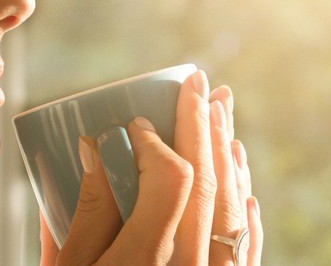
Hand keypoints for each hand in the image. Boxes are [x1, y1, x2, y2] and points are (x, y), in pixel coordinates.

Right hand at [39, 70, 262, 264]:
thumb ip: (83, 212)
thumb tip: (95, 149)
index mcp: (143, 262)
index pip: (169, 180)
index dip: (158, 141)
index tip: (138, 121)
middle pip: (209, 183)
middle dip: (205, 126)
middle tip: (202, 83)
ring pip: (235, 209)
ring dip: (231, 156)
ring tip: (225, 115)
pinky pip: (247, 246)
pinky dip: (246, 207)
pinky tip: (244, 180)